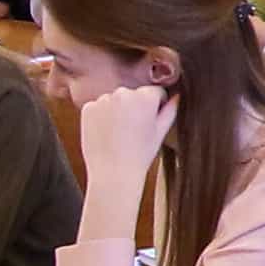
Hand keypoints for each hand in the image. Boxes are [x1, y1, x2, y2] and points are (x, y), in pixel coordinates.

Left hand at [68, 78, 173, 219]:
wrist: (113, 173)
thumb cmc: (140, 155)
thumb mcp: (161, 132)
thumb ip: (170, 110)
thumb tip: (176, 96)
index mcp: (145, 96)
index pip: (155, 92)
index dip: (156, 107)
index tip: (150, 122)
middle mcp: (124, 92)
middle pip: (133, 94)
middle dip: (135, 107)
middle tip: (133, 130)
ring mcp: (103, 99)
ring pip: (115, 100)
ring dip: (117, 110)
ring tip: (119, 133)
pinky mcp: (88, 108)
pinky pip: (98, 107)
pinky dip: (101, 116)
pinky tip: (106, 133)